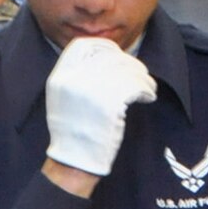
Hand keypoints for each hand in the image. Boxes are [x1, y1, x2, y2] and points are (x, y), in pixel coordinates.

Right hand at [43, 36, 157, 177]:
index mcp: (60, 75)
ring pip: (126, 70)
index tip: (119, 55)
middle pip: (109, 57)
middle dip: (130, 64)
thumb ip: (77, 75)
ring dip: (142, 77)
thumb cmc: (73, 132)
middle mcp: (73, 79)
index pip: (83, 45)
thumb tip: (108, 59)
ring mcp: (91, 90)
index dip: (105, 47)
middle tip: (141, 74)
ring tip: (147, 87)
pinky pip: (134, 86)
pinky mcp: (109, 104)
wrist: (74, 162)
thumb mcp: (63, 97)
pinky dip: (146, 90)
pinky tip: (148, 96)